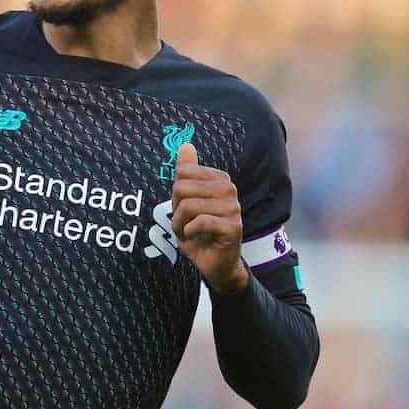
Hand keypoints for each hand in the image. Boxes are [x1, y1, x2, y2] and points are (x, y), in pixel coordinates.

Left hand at [171, 144, 248, 293]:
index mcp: (219, 179)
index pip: (182, 175)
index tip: (183, 208)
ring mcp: (233, 208)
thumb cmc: (199, 231)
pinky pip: (199, 222)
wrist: (214, 262)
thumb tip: (185, 145)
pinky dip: (189, 232)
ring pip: (189, 206)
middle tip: (184, 222)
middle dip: (176, 209)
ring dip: (180, 224)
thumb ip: (186, 172)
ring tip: (188, 231)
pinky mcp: (233, 227)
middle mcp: (229, 190)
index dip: (176, 195)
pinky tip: (194, 237)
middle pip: (182, 188)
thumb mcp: (186, 200)